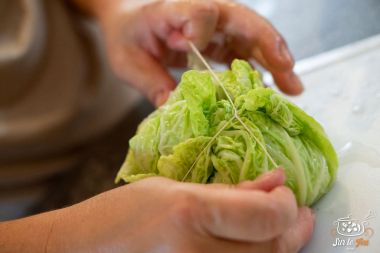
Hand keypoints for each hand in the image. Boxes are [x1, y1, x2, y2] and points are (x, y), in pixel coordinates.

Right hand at [43, 169, 313, 251]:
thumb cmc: (121, 215)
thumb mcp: (174, 188)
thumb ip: (228, 189)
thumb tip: (274, 180)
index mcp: (189, 214)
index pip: (268, 217)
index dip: (286, 203)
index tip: (285, 192)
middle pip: (274, 250)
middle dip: (292, 228)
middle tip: (294, 212)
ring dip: (280, 247)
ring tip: (278, 229)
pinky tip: (255, 246)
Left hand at [81, 0, 302, 105]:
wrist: (132, 21)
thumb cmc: (128, 35)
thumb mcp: (127, 60)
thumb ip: (150, 81)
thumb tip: (175, 109)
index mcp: (174, 9)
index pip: (199, 11)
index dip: (201, 31)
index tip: (193, 51)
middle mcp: (203, 11)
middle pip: (243, 21)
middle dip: (267, 45)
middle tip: (287, 70)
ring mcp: (217, 26)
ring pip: (253, 37)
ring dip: (275, 61)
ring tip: (293, 88)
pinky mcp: (222, 40)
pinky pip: (247, 52)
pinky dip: (263, 70)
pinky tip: (276, 89)